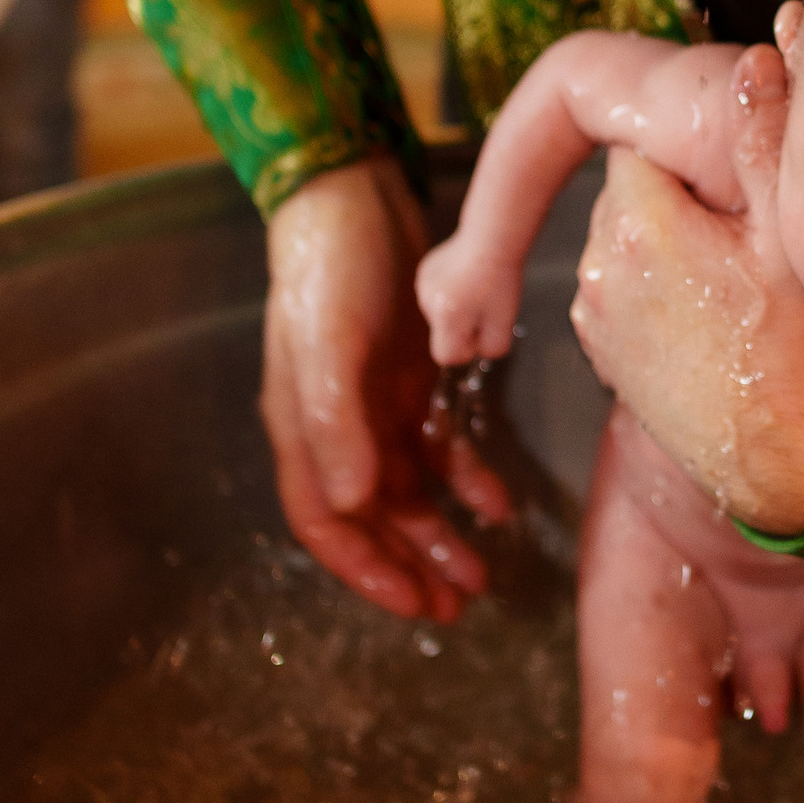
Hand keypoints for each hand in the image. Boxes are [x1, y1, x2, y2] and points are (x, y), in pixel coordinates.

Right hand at [261, 157, 507, 619]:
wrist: (354, 194)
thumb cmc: (329, 268)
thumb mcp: (329, 342)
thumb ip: (334, 422)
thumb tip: (350, 502)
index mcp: (303, 428)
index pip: (325, 523)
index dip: (365, 570)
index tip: (413, 604)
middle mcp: (336, 428)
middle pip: (370, 519)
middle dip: (409, 568)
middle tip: (457, 608)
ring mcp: (373, 406)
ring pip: (408, 492)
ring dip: (440, 535)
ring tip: (481, 574)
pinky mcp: (410, 380)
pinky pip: (439, 446)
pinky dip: (468, 478)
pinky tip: (499, 504)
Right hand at [416, 224, 520, 367]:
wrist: (492, 238)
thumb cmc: (500, 282)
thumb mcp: (505, 324)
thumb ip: (490, 349)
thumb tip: (476, 352)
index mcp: (447, 318)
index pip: (446, 356)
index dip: (467, 349)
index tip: (482, 329)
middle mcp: (428, 304)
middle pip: (443, 335)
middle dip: (463, 328)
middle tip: (484, 305)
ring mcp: (422, 287)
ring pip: (440, 316)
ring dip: (458, 309)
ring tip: (476, 288)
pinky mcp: (424, 273)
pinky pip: (437, 297)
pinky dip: (451, 293)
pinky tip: (466, 277)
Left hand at [569, 46, 803, 536]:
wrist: (778, 468)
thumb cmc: (796, 356)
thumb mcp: (794, 239)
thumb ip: (767, 142)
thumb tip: (760, 56)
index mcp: (639, 221)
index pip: (647, 140)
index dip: (698, 155)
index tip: (740, 184)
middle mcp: (598, 264)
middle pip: (638, 187)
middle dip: (687, 197)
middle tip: (752, 239)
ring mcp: (592, 313)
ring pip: (633, 237)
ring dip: (676, 245)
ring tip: (739, 287)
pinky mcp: (600, 351)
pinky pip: (627, 288)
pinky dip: (663, 290)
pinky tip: (716, 319)